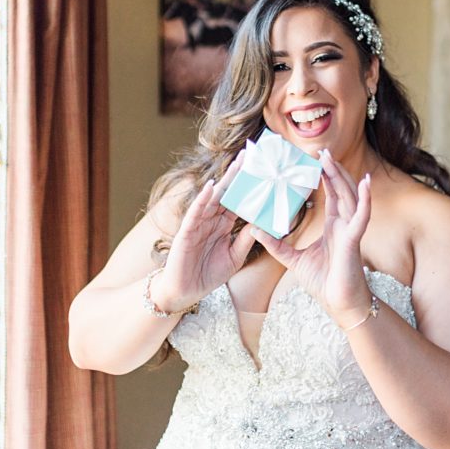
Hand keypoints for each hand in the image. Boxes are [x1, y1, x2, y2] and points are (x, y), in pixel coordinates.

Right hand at [151, 151, 256, 311]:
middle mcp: (211, 220)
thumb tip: (263, 224)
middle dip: (237, 175)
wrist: (186, 292)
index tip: (260, 171)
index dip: (248, 187)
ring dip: (225, 181)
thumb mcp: (235, 257)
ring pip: (213, 198)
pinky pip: (196, 212)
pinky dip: (202, 199)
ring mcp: (198, 224)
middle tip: (249, 155)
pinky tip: (211, 187)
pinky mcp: (187, 232)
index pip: (238, 201)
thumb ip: (246, 240)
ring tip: (236, 164)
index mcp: (223, 224)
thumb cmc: (208, 274)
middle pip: (226, 193)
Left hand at [252, 149, 373, 327]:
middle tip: (322, 150)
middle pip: (341, 189)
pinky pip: (361, 217)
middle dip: (332, 169)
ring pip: (349, 197)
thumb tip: (256, 230)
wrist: (340, 306)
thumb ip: (277, 246)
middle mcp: (344, 224)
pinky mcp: (353, 241)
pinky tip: (364, 183)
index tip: (315, 160)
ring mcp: (350, 231)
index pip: (331, 195)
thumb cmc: (324, 283)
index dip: (325, 176)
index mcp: (334, 226)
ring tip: (331, 159)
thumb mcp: (294, 260)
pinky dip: (364, 200)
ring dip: (342, 176)